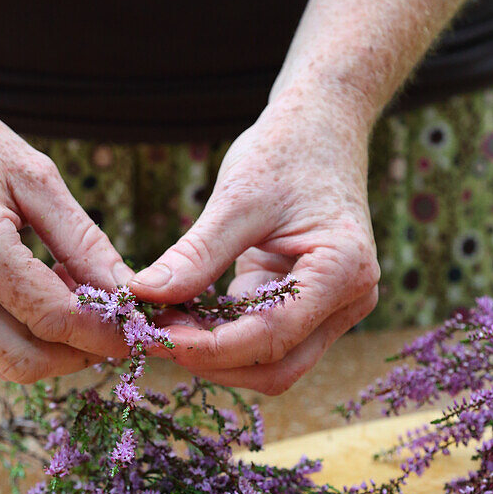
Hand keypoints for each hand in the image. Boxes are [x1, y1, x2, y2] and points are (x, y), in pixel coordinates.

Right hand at [0, 41, 132, 379]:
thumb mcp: (37, 179)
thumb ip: (85, 242)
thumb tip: (129, 293)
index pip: (53, 318)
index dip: (104, 333)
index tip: (138, 330)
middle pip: (25, 361)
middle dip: (78, 355)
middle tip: (113, 329)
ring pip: (0, 362)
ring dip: (50, 350)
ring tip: (81, 308)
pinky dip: (21, 336)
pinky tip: (46, 300)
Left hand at [129, 85, 380, 393]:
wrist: (322, 125)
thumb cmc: (286, 151)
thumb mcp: (237, 199)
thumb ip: (195, 254)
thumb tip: (142, 295)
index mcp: (343, 271)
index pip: (272, 337)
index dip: (209, 348)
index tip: (153, 337)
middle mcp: (350, 300)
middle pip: (278, 367)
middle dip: (213, 361)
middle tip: (152, 336)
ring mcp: (335, 307)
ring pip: (273, 362)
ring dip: (217, 354)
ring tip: (165, 323)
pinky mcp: (313, 305)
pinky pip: (267, 338)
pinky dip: (226, 334)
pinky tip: (185, 314)